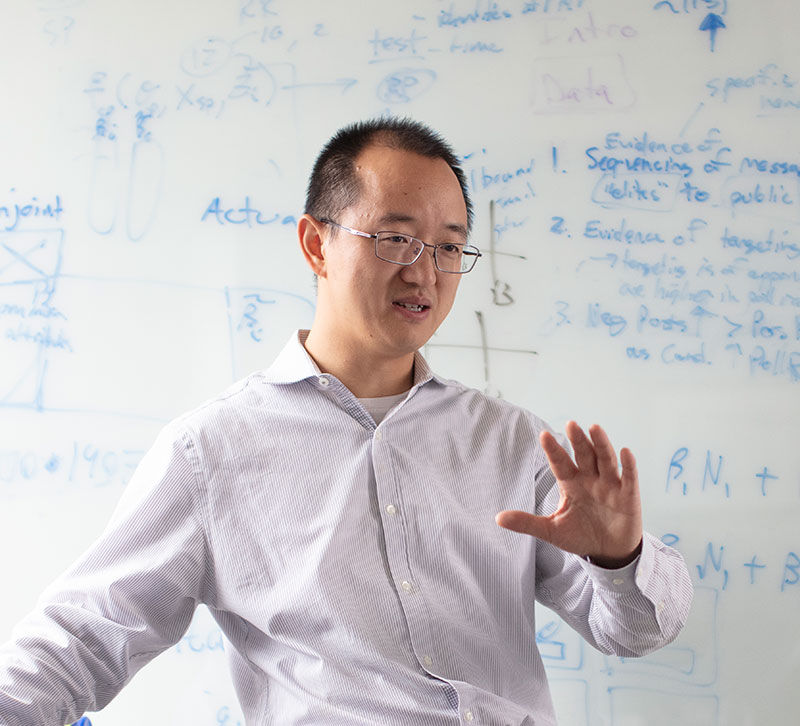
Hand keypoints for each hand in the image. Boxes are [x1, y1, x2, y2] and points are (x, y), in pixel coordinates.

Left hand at [495, 421, 642, 567]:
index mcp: (570, 483)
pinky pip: (630, 478)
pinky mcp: (628, 496)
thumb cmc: (580, 536)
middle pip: (584, 455)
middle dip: (577, 440)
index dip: (553, 450)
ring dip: (601, 444)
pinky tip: (625, 452)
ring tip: (594, 428)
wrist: (608, 553)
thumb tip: (497, 518)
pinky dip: (628, 465)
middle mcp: (590, 479)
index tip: (543, 435)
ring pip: (605, 460)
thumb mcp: (551, 531)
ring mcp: (610, 485)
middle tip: (570, 424)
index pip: (560, 463)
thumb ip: (527, 522)